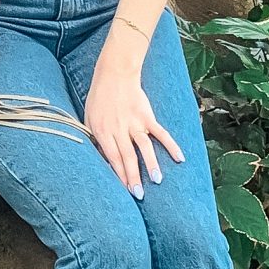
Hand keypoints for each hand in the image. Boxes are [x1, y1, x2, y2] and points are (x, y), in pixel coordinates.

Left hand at [83, 53, 183, 195]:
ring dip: (151, 164)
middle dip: (133, 177)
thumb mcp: (88, 118)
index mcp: (103, 131)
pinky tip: (179, 158)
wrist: (114, 74)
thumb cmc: (99, 98)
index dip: (118, 175)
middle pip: (127, 157)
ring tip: (157, 181)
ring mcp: (135, 122)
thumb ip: (95, 139)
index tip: (123, 190)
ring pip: (144, 147)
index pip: (112, 158)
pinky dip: (171, 145)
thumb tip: (100, 159)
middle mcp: (119, 129)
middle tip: (138, 195)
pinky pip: (160, 132)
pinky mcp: (147, 116)